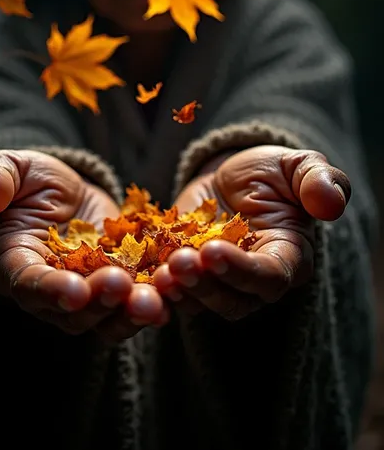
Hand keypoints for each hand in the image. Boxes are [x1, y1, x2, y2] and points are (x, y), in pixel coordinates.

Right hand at [0, 149, 166, 341]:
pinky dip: (158, 301)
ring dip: (131, 313)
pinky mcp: (119, 287)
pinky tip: (178, 294)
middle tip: (124, 287)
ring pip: (107, 318)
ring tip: (157, 301)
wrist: (66, 191)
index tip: (74, 292)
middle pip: (71, 313)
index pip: (28, 284)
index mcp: (13, 264)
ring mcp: (86, 296)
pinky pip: (137, 303)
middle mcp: (48, 293)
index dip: (50, 291)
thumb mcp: (9, 169)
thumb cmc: (30, 180)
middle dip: (99, 303)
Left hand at [154, 145, 350, 320]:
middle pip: (232, 299)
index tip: (213, 251)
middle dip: (205, 285)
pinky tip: (139, 274)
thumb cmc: (271, 172)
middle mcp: (254, 282)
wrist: (231, 174)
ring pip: (200, 302)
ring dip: (178, 292)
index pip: (269, 277)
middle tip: (179, 263)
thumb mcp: (298, 167)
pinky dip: (156, 287)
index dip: (242, 270)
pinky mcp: (187, 275)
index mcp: (288, 259)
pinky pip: (172, 291)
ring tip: (158, 272)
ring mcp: (218, 283)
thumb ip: (319, 182)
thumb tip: (330, 203)